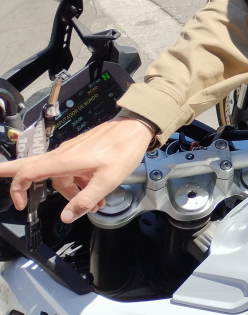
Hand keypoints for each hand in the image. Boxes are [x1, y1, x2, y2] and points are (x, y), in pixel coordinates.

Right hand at [0, 118, 152, 222]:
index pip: (28, 172)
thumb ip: (85, 199)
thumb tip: (66, 217)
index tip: (20, 204)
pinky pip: (73, 171)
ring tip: (93, 206)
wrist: (137, 128)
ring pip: (61, 177)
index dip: (18, 188)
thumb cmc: (123, 150)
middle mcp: (63, 154)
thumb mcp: (107, 180)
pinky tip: (97, 194)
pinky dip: (80, 184)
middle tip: (2, 183)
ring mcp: (72, 152)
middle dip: (19, 180)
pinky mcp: (82, 151)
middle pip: (32, 167)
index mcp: (64, 160)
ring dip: (72, 193)